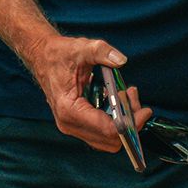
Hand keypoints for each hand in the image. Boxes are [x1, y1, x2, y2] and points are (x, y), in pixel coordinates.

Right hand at [22, 35, 152, 151]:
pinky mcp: (77, 124)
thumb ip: (102, 52)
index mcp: (69, 109)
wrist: (42, 57)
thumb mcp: (82, 48)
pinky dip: (115, 119)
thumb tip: (121, 60)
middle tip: (133, 97)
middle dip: (129, 122)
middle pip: (110, 140)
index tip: (144, 111)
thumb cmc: (59, 55)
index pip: (107, 129)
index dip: (130, 123)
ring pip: (107, 139)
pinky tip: (117, 98)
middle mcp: (69, 124)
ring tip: (126, 94)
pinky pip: (102, 132)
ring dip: (123, 121)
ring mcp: (72, 126)